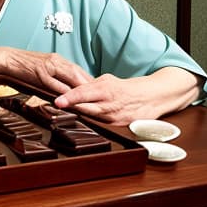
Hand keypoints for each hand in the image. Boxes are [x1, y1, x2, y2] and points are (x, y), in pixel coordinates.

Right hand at [0, 48, 93, 94]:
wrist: (7, 58)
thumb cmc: (23, 66)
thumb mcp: (43, 70)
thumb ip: (55, 76)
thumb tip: (67, 87)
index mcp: (57, 59)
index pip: (78, 70)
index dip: (88, 81)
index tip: (97, 90)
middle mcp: (55, 60)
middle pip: (78, 72)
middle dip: (90, 84)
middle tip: (99, 95)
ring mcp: (48, 64)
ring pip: (70, 75)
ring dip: (80, 86)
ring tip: (90, 97)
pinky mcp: (39, 70)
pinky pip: (54, 81)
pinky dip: (63, 89)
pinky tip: (69, 96)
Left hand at [54, 68, 201, 124]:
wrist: (150, 98)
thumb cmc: (125, 87)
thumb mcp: (106, 80)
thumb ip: (89, 85)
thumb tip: (72, 89)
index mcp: (105, 89)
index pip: (83, 93)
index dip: (69, 98)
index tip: (57, 101)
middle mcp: (109, 105)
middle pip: (85, 109)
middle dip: (70, 109)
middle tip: (56, 108)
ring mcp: (113, 117)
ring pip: (90, 118)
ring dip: (78, 115)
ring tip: (64, 112)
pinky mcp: (117, 126)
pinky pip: (99, 124)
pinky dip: (89, 121)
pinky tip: (80, 119)